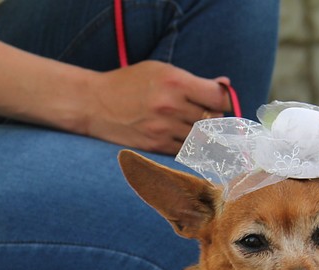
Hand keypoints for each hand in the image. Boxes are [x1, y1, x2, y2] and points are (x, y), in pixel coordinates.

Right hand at [84, 61, 232, 154]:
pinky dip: (189, 146)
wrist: (93, 104)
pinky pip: (186, 151)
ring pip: (202, 137)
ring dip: (202, 134)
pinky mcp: (156, 146)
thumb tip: (225, 85)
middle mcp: (171, 106)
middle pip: (213, 119)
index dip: (224, 101)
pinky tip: (180, 137)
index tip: (219, 102)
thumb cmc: (129, 84)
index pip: (219, 98)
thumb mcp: (160, 70)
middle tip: (204, 114)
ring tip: (190, 125)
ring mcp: (163, 129)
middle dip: (213, 118)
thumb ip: (193, 80)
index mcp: (175, 82)